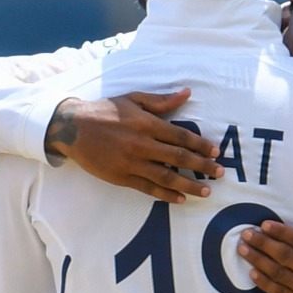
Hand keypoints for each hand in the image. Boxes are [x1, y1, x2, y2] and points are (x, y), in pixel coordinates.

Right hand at [46, 89, 223, 202]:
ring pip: (166, 177)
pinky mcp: (121, 177)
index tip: (215, 151)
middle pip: (178, 158)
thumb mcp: (133, 99)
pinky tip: (181, 199)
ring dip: (189, 185)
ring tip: (206, 191)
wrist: (72, 128)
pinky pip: (148, 188)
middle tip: (220, 173)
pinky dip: (166, 195)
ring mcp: (131, 163)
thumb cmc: (104, 111)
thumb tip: (187, 94)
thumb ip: (161, 101)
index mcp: (146, 123)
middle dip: (202, 166)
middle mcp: (141, 144)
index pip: (180, 136)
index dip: (200, 144)